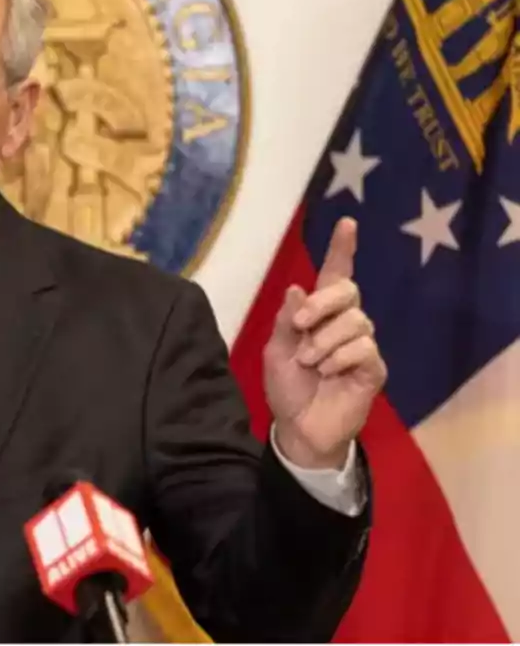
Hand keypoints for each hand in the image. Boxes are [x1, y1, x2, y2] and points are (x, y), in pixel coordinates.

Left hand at [263, 217, 386, 468]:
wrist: (299, 427)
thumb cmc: (287, 387)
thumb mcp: (276, 351)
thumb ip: (286, 321)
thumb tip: (297, 288)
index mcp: (319, 315)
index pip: (335, 275)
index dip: (342, 250)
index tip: (347, 223)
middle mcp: (345, 324)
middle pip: (348, 290)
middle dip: (322, 303)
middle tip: (300, 326)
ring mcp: (362, 345)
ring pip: (355, 321)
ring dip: (324, 341)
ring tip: (310, 362)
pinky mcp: (374, 368)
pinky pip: (364, 349)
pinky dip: (339, 358)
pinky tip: (328, 373)